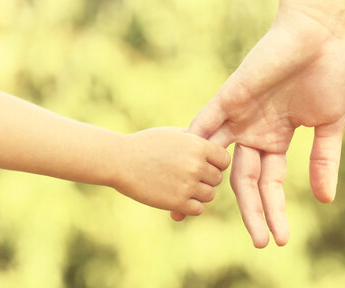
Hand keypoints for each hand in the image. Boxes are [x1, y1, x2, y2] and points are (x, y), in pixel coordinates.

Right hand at [114, 127, 230, 215]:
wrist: (120, 160)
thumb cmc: (146, 144)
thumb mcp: (173, 134)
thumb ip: (196, 139)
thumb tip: (215, 147)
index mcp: (198, 145)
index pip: (224, 160)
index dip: (215, 162)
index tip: (203, 164)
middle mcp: (196, 165)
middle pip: (217, 178)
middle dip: (206, 178)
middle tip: (188, 176)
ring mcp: (188, 185)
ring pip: (209, 195)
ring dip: (198, 193)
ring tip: (181, 186)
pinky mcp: (177, 203)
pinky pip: (198, 209)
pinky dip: (190, 206)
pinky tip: (177, 198)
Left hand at [176, 10, 344, 246]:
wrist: (317, 35)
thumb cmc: (327, 74)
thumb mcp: (329, 126)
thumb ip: (325, 161)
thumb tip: (325, 200)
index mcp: (276, 139)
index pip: (269, 184)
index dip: (274, 211)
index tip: (281, 239)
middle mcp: (253, 132)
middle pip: (244, 181)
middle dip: (251, 212)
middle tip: (259, 242)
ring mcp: (239, 117)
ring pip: (219, 160)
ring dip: (208, 185)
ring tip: (189, 214)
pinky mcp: (229, 97)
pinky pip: (205, 123)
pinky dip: (194, 144)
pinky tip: (185, 168)